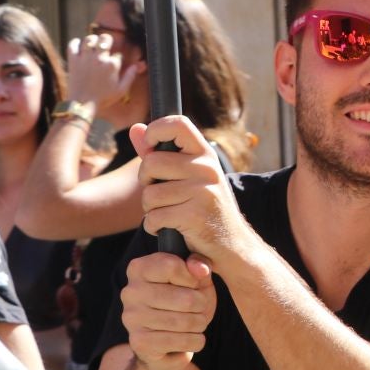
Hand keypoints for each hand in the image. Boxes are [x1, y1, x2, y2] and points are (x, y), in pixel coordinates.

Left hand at [67, 33, 142, 107]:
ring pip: (89, 39)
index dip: (118, 58)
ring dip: (92, 40)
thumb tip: (136, 66)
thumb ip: (130, 77)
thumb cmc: (103, 98)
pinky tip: (79, 45)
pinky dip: (75, 42)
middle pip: (105, 39)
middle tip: (106, 43)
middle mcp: (99, 58)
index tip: (115, 63)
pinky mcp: (73, 60)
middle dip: (107, 39)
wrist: (82, 104)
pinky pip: (72, 45)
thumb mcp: (121, 90)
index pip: (118, 54)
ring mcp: (85, 58)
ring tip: (93, 44)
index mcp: (112, 65)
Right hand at [120, 251, 216, 369]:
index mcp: (139, 269)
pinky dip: (196, 341)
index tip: (193, 285)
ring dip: (200, 324)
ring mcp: (132, 318)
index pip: (172, 267)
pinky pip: (182, 341)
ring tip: (196, 322)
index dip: (193, 279)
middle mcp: (130, 292)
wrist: (169, 338)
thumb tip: (201, 269)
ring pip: (186, 322)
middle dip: (202, 306)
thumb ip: (200, 264)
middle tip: (199, 308)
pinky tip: (190, 337)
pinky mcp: (139, 342)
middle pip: (186, 299)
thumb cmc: (184, 300)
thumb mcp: (196, 277)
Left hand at [134, 117, 250, 266]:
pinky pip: (154, 218)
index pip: (178, 124)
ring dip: (151, 210)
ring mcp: (203, 192)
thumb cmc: (205, 208)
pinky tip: (170, 228)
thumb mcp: (189, 176)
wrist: (233, 245)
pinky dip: (154, 227)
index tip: (151, 147)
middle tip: (160, 193)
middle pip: (152, 163)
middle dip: (146, 182)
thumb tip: (136, 128)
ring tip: (169, 213)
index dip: (156, 130)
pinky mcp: (195, 215)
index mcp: (206, 155)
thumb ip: (160, 152)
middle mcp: (207, 169)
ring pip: (150, 194)